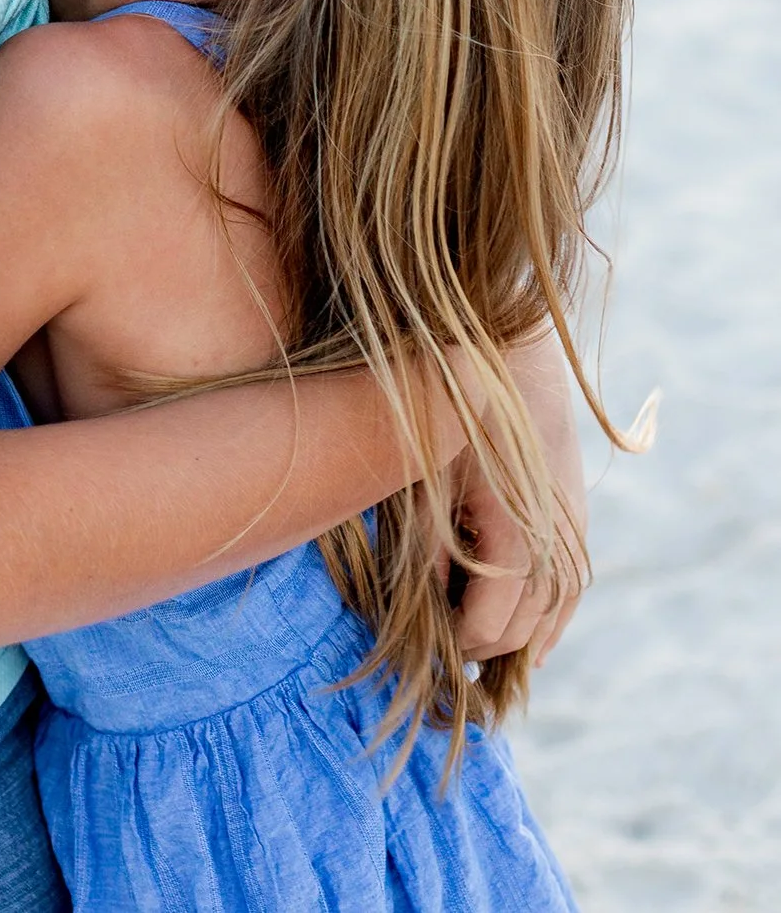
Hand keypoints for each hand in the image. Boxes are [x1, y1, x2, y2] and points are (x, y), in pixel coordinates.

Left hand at [452, 334, 587, 665]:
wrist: (507, 342)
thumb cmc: (451, 404)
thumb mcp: (425, 476)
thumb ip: (425, 549)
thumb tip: (422, 612)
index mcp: (517, 534)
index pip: (490, 626)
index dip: (456, 645)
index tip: (423, 648)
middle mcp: (556, 537)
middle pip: (525, 626)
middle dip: (483, 646)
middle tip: (441, 653)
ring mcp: (573, 522)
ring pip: (557, 608)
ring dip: (523, 637)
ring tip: (483, 656)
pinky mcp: (575, 506)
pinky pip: (572, 581)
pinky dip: (554, 614)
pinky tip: (534, 640)